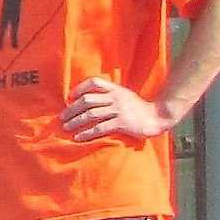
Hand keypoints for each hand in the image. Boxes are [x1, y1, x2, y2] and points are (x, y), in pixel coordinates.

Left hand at [61, 78, 175, 141]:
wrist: (157, 117)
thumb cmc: (138, 109)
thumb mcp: (124, 96)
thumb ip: (110, 96)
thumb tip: (89, 101)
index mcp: (116, 89)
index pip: (94, 82)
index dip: (79, 88)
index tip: (69, 97)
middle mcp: (116, 97)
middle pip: (87, 100)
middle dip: (72, 109)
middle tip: (62, 117)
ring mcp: (118, 110)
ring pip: (90, 114)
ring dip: (75, 121)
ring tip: (66, 127)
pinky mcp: (121, 123)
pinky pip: (100, 128)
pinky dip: (87, 133)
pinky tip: (78, 137)